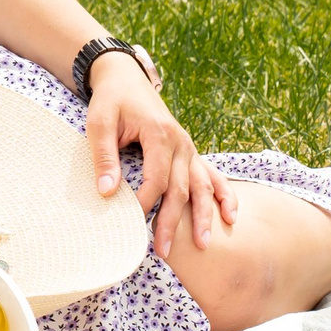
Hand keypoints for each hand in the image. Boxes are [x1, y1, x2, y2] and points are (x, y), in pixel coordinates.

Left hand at [83, 52, 236, 256]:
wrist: (126, 79)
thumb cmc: (111, 101)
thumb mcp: (99, 122)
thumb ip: (104, 156)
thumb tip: (107, 192)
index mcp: (160, 135)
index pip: (156, 179)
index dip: (145, 203)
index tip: (132, 222)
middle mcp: (181, 143)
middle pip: (182, 189)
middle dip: (174, 222)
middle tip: (164, 251)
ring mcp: (190, 148)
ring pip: (202, 186)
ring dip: (204, 216)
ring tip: (204, 245)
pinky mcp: (191, 152)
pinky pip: (213, 175)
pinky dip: (224, 195)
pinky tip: (231, 217)